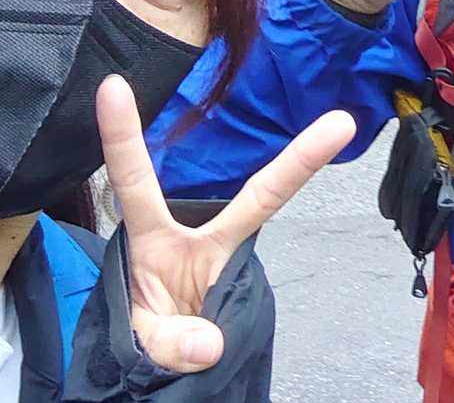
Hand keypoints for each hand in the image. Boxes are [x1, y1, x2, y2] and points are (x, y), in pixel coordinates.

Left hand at [96, 75, 355, 371]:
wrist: (169, 369)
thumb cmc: (146, 339)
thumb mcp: (144, 346)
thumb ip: (168, 343)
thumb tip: (209, 343)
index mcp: (153, 240)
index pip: (135, 181)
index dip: (122, 135)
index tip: (112, 85)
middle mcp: (196, 236)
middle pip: (257, 195)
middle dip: (300, 160)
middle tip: (342, 124)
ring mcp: (225, 254)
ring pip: (267, 222)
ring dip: (295, 200)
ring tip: (330, 153)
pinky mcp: (243, 276)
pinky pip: (262, 265)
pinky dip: (261, 281)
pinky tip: (258, 273)